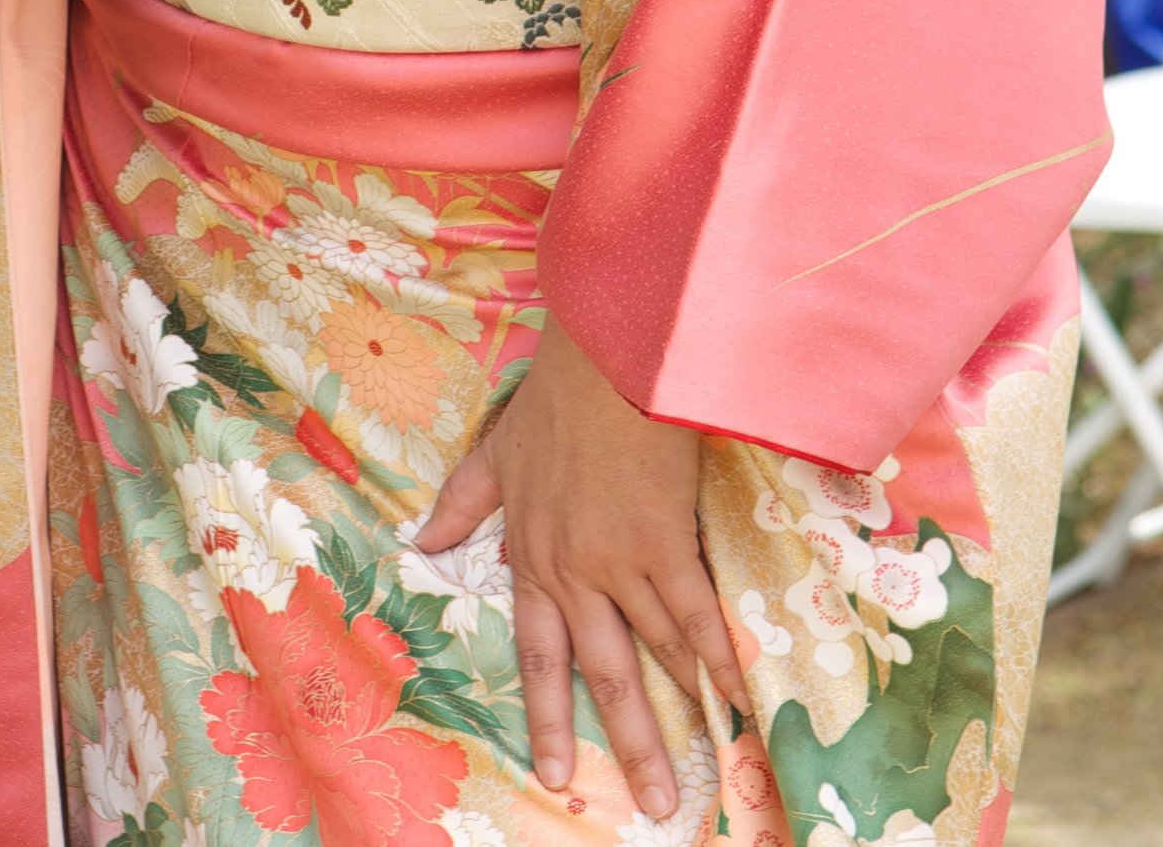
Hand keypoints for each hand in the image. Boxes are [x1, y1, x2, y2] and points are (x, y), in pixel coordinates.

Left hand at [414, 316, 746, 818]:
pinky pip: (696, 613)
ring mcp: (622, 561)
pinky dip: (719, 657)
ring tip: (703, 768)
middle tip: (650, 805)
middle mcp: (574, 572)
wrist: (605, 360)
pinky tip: (738, 697)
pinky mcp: (666, 540)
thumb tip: (424, 543)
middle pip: (602, 674)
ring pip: (654, 654)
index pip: (537, 654)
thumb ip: (463, 504)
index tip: (554, 774)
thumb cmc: (555, 402)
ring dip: (680, 712)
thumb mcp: (496, 453)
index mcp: (533, 556)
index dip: (547, 716)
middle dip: (628, 744)